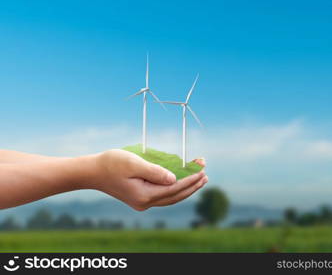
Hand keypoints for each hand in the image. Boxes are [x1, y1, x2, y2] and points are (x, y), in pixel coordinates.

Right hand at [93, 149, 207, 210]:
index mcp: (145, 195)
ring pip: (170, 197)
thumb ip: (155, 171)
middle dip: (192, 186)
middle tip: (205, 175)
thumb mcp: (134, 163)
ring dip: (186, 188)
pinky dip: (175, 188)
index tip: (202, 171)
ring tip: (199, 180)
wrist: (92, 172)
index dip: (190, 180)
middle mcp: (145, 202)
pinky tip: (180, 183)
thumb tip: (174, 179)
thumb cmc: (111, 164)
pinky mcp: (140, 198)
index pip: (175, 188)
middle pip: (175, 196)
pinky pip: (163, 195)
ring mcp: (142, 202)